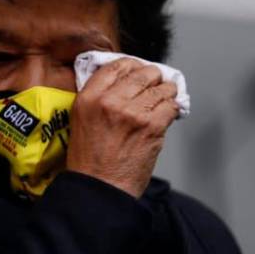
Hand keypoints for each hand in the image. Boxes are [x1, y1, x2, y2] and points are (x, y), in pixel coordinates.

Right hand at [64, 58, 179, 198]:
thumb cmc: (90, 159)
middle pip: (141, 73)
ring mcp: (134, 113)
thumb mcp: (81, 119)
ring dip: (166, 91)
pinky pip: (171, 106)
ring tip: (165, 95)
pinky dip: (173, 107)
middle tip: (155, 82)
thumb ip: (98, 97)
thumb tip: (124, 82)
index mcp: (89, 97)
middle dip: (152, 76)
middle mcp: (110, 101)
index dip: (131, 65)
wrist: (101, 188)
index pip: (116, 65)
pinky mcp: (152, 127)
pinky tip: (169, 111)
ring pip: (161, 88)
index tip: (137, 69)